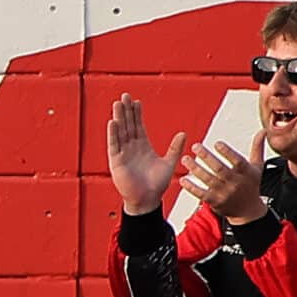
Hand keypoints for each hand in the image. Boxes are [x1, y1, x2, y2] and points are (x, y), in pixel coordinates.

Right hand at [105, 94, 186, 215]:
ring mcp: (123, 153)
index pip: (138, 126)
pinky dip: (113, 133)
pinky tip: (113, 122)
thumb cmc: (157, 185)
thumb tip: (183, 133)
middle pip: (128, 125)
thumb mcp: (169, 163)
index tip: (136, 102)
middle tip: (124, 96)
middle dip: (126, 111)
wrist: (148, 199)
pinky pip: (114, 144)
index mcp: (143, 147)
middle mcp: (131, 148)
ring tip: (117, 103)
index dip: (137, 114)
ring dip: (119, 117)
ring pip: (120, 131)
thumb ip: (175, 148)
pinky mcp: (116, 161)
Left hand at [182, 135, 269, 225]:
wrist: (248, 211)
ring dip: (196, 169)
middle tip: (196, 146)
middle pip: (220, 169)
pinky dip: (192, 187)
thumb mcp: (257, 167)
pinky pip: (201, 194)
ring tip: (185, 159)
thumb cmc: (251, 185)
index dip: (228, 152)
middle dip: (207, 157)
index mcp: (246, 173)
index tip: (217, 143)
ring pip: (208, 180)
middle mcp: (235, 182)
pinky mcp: (215, 201)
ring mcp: (225, 193)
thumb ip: (257, 148)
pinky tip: (183, 179)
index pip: (238, 161)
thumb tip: (262, 131)